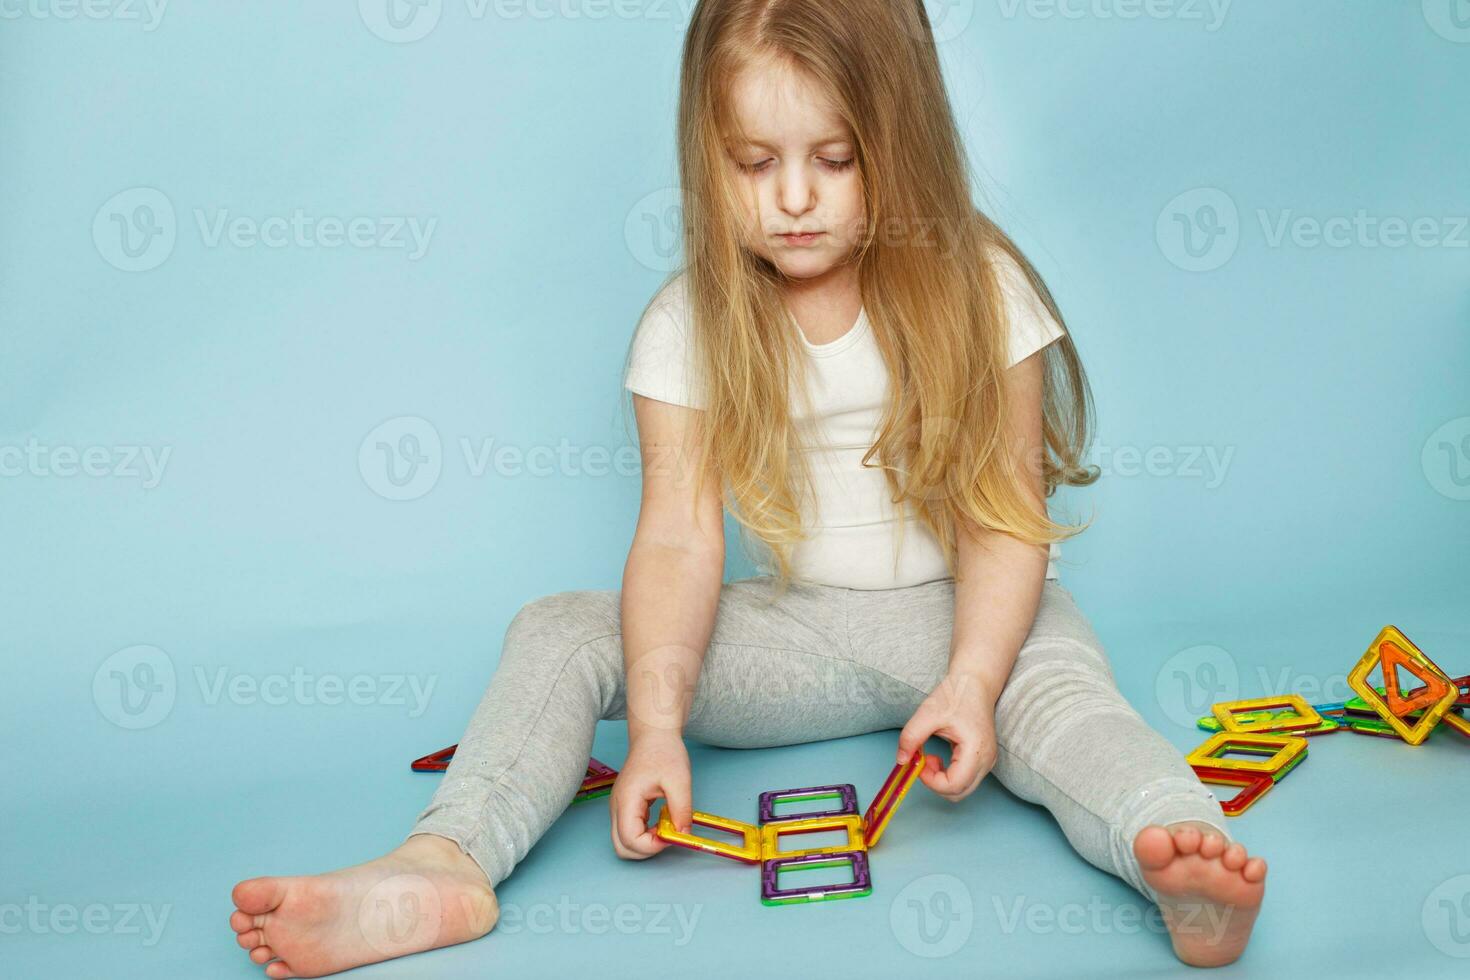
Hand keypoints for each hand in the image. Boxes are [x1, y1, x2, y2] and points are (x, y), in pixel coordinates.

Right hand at [609, 732, 691, 859]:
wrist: (654, 735)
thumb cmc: (664, 751)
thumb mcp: (679, 780)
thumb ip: (681, 810)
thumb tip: (683, 834)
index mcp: (626, 800)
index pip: (630, 839)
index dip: (652, 846)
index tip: (671, 835)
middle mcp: (617, 807)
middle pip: (621, 847)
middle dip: (646, 850)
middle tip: (667, 835)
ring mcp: (619, 808)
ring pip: (623, 842)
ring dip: (645, 844)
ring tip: (665, 826)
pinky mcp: (625, 808)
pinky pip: (629, 832)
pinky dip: (645, 835)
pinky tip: (660, 821)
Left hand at [897, 670, 1000, 801]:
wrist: (975, 683)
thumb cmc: (956, 695)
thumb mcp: (927, 713)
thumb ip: (911, 737)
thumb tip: (901, 760)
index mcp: (976, 750)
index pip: (954, 786)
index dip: (931, 781)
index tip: (919, 764)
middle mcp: (986, 760)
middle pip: (959, 793)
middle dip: (935, 784)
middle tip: (922, 762)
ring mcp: (987, 762)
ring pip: (962, 789)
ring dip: (941, 780)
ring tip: (931, 758)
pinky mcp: (983, 760)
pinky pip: (965, 780)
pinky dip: (948, 776)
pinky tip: (940, 758)